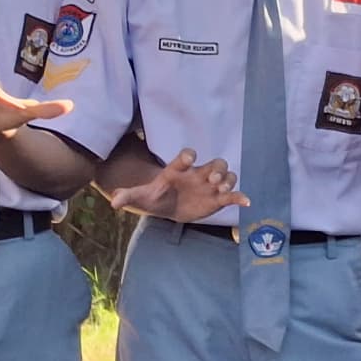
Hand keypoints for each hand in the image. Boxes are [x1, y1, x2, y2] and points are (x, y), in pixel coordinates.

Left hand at [112, 150, 245, 223]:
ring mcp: (210, 185)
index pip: (186, 156)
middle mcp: (198, 174)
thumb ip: (129, 196)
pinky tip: (246, 203)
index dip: (188, 155)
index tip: (190, 158)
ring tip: (223, 189)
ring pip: (226, 175)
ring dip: (228, 180)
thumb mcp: (141, 197)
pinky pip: (232, 195)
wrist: (167, 204)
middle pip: (214, 163)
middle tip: (211, 177)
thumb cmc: (155, 196)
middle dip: (215, 168)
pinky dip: (240, 197)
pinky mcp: (217, 199)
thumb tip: (114, 202)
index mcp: (179, 170)